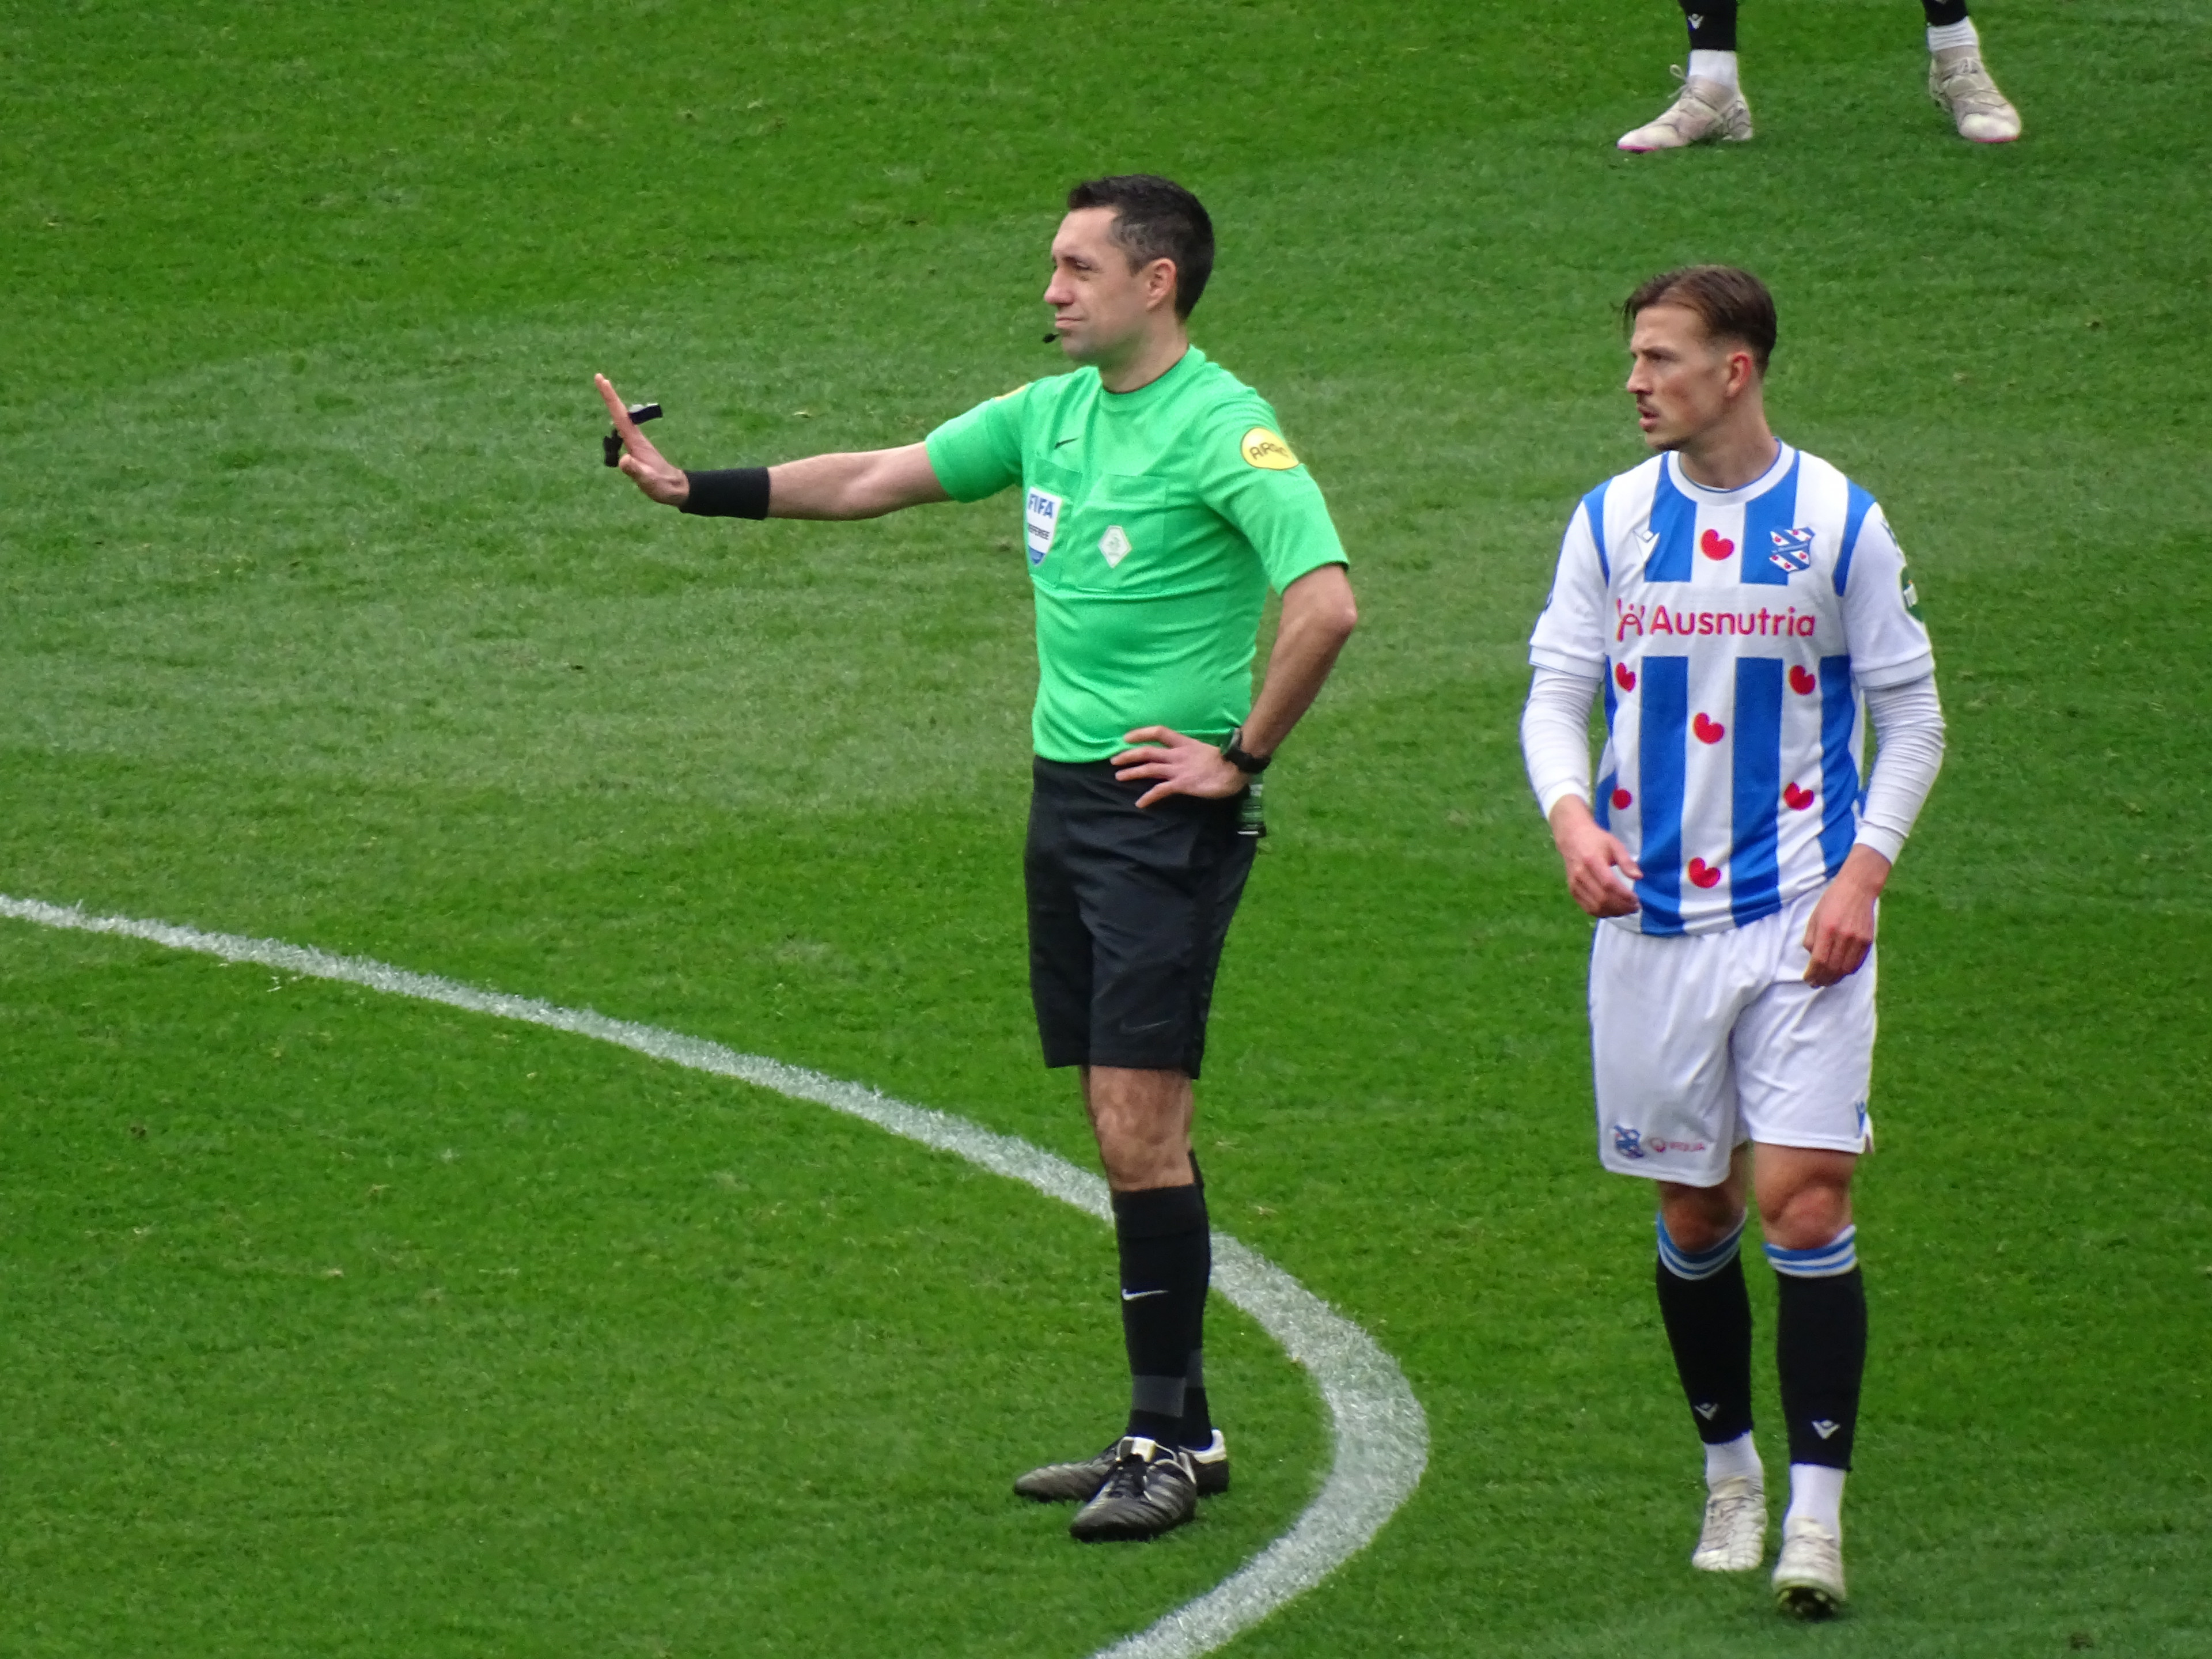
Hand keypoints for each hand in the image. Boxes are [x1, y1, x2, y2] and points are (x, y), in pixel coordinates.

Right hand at [594, 374, 688, 505]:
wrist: (676, 488)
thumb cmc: (662, 485)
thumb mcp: (647, 480)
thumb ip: (635, 470)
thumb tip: (624, 460)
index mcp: (636, 441)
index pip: (620, 416)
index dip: (611, 398)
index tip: (603, 380)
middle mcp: (636, 438)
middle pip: (620, 413)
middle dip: (609, 396)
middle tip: (599, 377)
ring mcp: (637, 442)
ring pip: (622, 419)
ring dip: (613, 405)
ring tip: (604, 390)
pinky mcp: (637, 448)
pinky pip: (623, 429)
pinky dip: (616, 419)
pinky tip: (614, 419)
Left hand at [1111, 726, 1249, 808]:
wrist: (1235, 768)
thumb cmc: (1226, 760)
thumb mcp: (1205, 750)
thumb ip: (1193, 752)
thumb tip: (1189, 756)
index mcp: (1184, 743)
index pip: (1158, 732)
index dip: (1141, 733)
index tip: (1127, 737)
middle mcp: (1177, 754)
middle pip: (1147, 751)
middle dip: (1128, 755)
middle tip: (1114, 760)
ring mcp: (1178, 769)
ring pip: (1149, 769)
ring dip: (1132, 772)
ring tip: (1118, 777)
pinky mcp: (1181, 784)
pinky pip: (1160, 790)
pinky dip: (1148, 797)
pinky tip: (1140, 803)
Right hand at [1547, 796, 1641, 917]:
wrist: (1572, 838)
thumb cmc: (1596, 840)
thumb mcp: (1614, 845)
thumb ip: (1626, 861)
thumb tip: (1638, 877)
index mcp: (1592, 861)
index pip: (1609, 884)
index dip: (1624, 895)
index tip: (1636, 900)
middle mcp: (1580, 875)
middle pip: (1602, 898)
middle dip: (1621, 907)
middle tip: (1635, 907)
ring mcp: (1575, 885)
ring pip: (1595, 907)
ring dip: (1613, 912)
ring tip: (1626, 910)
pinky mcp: (1572, 891)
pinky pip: (1587, 908)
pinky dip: (1602, 913)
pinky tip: (1613, 910)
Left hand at [1801, 846, 1889, 985]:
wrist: (1857, 888)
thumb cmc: (1831, 901)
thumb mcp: (1814, 917)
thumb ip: (1811, 939)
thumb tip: (1812, 958)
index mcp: (1827, 929)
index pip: (1819, 960)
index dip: (1813, 973)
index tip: (1807, 979)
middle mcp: (1844, 936)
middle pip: (1833, 967)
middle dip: (1823, 979)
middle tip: (1816, 983)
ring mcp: (1858, 939)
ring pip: (1846, 969)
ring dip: (1835, 978)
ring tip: (1827, 981)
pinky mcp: (1868, 941)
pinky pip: (1857, 963)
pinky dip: (1847, 971)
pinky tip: (1840, 972)